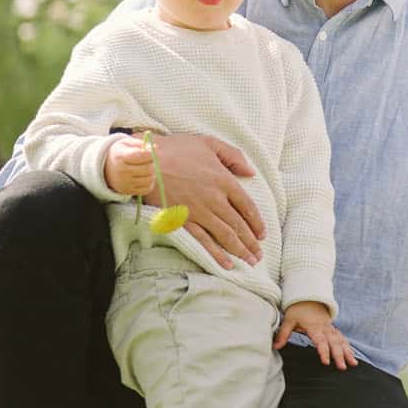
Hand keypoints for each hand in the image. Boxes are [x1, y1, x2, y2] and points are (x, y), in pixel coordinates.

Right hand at [103, 137, 155, 198]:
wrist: (106, 169)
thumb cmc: (120, 153)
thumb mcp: (126, 143)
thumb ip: (140, 144)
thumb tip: (155, 148)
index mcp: (120, 157)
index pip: (142, 155)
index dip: (151, 153)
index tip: (152, 151)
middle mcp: (122, 171)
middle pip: (148, 169)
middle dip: (152, 163)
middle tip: (149, 160)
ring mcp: (125, 183)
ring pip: (149, 179)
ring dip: (152, 173)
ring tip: (146, 168)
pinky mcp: (128, 191)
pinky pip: (147, 189)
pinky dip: (149, 182)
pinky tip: (144, 176)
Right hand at [150, 133, 264, 269]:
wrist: (145, 161)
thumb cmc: (176, 149)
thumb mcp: (209, 143)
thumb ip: (233, 156)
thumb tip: (251, 172)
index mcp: (224, 180)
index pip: (247, 206)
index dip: (257, 222)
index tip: (262, 234)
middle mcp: (215, 199)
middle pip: (239, 225)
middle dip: (252, 242)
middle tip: (259, 255)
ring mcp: (199, 212)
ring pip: (226, 236)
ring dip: (240, 251)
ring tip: (250, 262)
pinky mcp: (183, 221)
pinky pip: (204, 241)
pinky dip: (217, 254)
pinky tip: (227, 265)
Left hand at [276, 301, 355, 368]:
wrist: (308, 296)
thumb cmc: (298, 309)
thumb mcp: (289, 320)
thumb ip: (283, 334)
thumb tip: (276, 346)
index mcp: (314, 327)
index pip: (320, 341)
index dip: (323, 351)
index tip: (326, 362)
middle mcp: (325, 328)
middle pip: (334, 343)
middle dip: (339, 355)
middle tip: (342, 367)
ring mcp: (330, 328)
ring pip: (341, 341)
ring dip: (347, 352)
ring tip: (353, 363)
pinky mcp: (332, 329)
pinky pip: (342, 338)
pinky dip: (348, 347)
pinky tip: (352, 355)